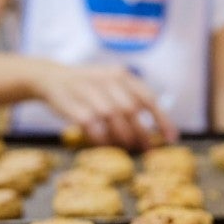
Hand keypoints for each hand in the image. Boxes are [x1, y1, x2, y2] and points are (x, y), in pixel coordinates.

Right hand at [33, 61, 176, 149]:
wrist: (51, 78)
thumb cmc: (88, 86)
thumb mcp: (111, 82)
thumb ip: (131, 98)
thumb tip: (155, 126)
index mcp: (121, 75)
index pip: (147, 97)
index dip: (162, 119)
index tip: (171, 138)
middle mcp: (106, 80)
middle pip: (130, 109)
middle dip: (141, 133)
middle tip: (146, 149)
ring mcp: (87, 91)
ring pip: (111, 116)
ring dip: (121, 136)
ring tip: (126, 147)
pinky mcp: (71, 103)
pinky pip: (90, 124)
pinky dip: (100, 138)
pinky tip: (105, 145)